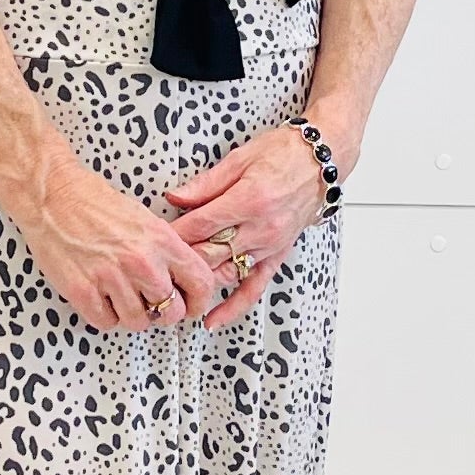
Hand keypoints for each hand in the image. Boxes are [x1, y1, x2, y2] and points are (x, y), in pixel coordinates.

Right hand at [9, 151, 225, 334]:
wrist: (53, 194)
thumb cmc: (94, 202)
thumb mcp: (145, 219)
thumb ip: (165, 250)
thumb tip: (179, 279)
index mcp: (161, 241)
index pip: (201, 283)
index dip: (198, 302)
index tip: (190, 306)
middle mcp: (141, 261)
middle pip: (171, 312)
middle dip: (163, 312)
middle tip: (150, 304)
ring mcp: (111, 278)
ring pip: (138, 322)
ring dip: (132, 315)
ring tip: (121, 297)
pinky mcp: (83, 291)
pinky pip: (105, 323)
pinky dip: (104, 315)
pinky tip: (100, 297)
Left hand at [163, 124, 332, 331]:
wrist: (321, 162)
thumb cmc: (283, 154)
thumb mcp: (239, 160)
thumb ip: (205, 184)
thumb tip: (174, 197)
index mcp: (248, 200)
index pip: (200, 225)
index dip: (173, 235)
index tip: (153, 240)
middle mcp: (260, 227)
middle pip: (210, 253)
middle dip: (180, 261)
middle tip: (156, 269)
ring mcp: (269, 245)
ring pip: (226, 272)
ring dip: (200, 284)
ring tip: (173, 294)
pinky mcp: (277, 255)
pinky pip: (254, 288)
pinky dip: (233, 307)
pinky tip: (213, 319)